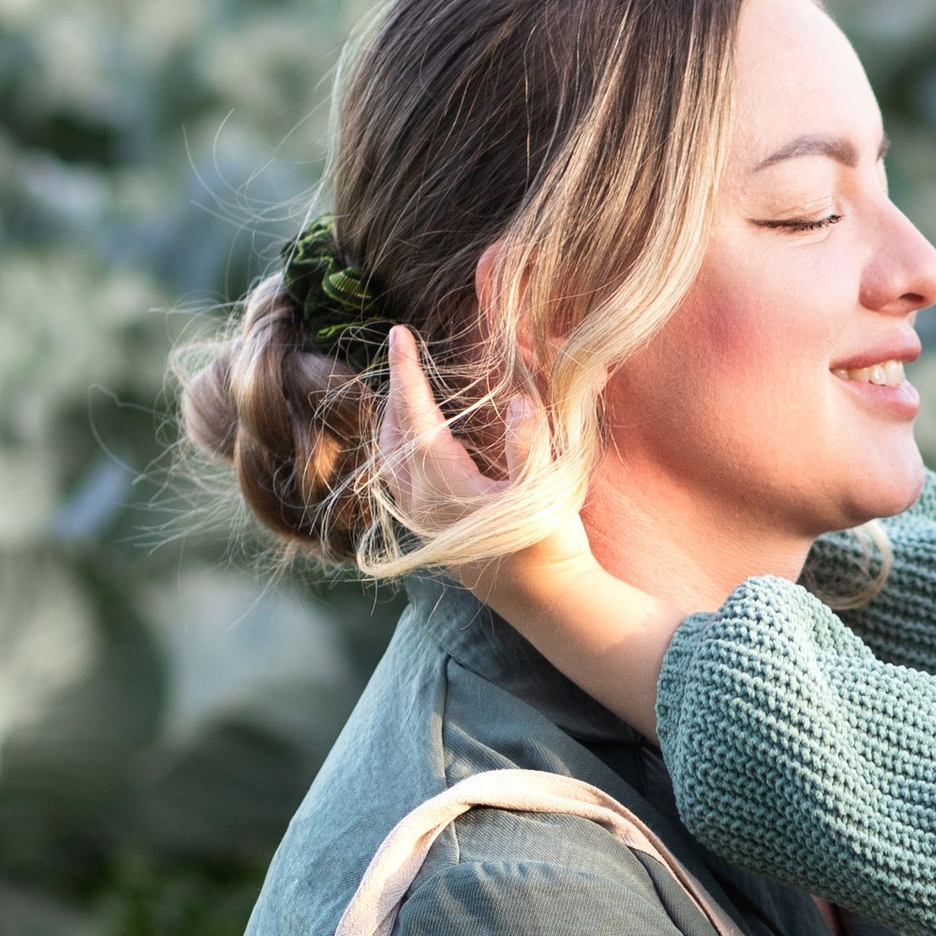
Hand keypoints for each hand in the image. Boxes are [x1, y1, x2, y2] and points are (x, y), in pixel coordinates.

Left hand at [378, 329, 582, 560]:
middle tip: (405, 355)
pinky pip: (398, 479)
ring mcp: (420, 520)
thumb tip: (519, 402)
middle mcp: (420, 502)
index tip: (398, 333)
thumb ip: (529, 446)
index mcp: (442, 483)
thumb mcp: (545, 492)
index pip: (414, 414)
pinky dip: (400, 449)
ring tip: (406, 394)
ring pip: (389, 459)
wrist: (545, 602)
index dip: (406, 371)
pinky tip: (416, 443)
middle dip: (396, 392)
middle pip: (391, 434)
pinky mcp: (429, 533)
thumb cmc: (546, 545)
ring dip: (393, 422)